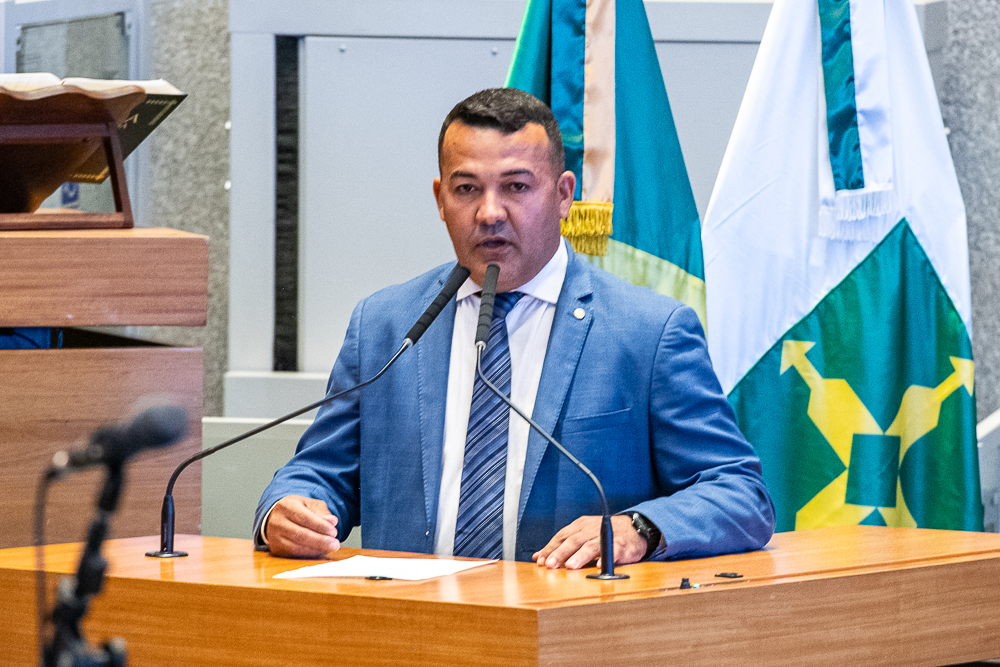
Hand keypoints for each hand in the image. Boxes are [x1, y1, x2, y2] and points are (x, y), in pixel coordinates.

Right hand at [265, 495, 339, 557]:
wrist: (275, 518)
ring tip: (329, 549)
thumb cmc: (296, 510)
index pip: (305, 518)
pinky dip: (308, 555)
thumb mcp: (309, 505)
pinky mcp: (276, 550)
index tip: (334, 532)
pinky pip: (293, 555)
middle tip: (335, 544)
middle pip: (300, 534)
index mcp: (287, 506)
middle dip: (320, 541)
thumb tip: (332, 521)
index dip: (320, 526)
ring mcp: (274, 537)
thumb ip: (321, 512)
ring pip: (296, 547)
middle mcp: (277, 522)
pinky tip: (319, 553)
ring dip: (316, 550)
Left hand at [532, 515, 647, 569]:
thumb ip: (561, 546)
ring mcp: (605, 536)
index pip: (561, 537)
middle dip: (560, 553)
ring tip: (570, 566)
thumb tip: (538, 557)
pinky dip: (605, 558)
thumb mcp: (580, 536)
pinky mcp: (620, 545)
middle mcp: (590, 530)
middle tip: (550, 564)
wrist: (632, 529)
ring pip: (590, 546)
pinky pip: (612, 552)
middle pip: (573, 541)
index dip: (550, 548)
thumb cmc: (602, 535)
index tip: (540, 560)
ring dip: (579, 556)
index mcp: (579, 527)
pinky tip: (599, 566)